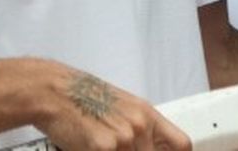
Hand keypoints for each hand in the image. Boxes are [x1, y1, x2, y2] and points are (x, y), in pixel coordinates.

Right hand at [37, 68, 191, 150]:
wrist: (55, 92)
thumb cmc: (84, 99)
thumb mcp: (122, 109)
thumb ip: (139, 131)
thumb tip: (148, 148)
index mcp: (147, 115)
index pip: (182, 145)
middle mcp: (140, 126)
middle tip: (117, 147)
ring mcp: (124, 138)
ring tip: (100, 146)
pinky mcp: (104, 147)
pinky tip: (89, 148)